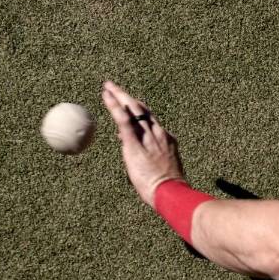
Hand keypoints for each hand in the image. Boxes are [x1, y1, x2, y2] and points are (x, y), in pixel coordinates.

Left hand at [101, 80, 185, 206]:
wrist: (171, 193)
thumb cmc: (167, 189)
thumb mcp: (161, 171)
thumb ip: (149, 160)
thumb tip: (135, 155)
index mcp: (166, 140)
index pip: (150, 121)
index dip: (139, 111)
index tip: (130, 103)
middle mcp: (158, 134)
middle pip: (142, 109)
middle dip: (128, 97)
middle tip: (115, 87)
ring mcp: (147, 137)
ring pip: (133, 109)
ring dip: (120, 95)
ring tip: (108, 86)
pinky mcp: (135, 144)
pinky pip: (123, 120)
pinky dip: (114, 106)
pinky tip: (107, 96)